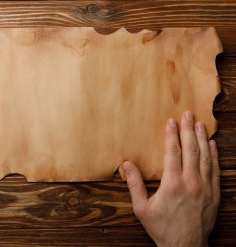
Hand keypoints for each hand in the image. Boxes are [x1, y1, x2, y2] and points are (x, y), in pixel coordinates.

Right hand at [121, 111, 219, 246]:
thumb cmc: (161, 228)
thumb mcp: (141, 208)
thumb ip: (134, 185)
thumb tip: (126, 165)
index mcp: (172, 184)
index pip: (172, 152)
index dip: (171, 135)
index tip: (171, 121)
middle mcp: (191, 182)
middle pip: (190, 150)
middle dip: (188, 130)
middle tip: (188, 114)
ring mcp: (205, 188)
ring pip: (205, 157)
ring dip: (202, 139)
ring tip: (200, 124)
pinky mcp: (214, 194)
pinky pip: (215, 170)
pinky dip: (214, 156)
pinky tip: (212, 145)